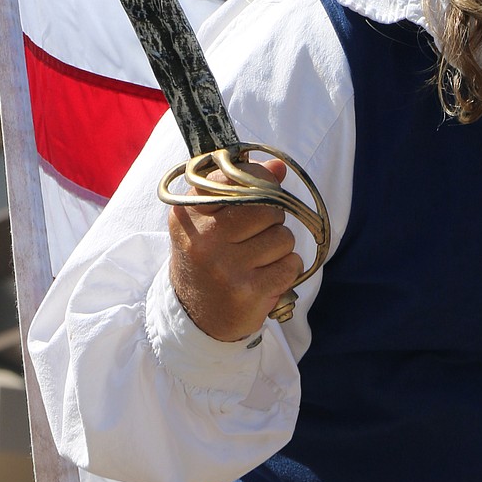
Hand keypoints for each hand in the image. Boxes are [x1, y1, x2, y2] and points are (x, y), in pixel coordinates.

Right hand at [168, 156, 303, 340]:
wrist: (195, 315)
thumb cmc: (209, 258)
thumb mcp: (211, 219)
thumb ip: (244, 187)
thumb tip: (277, 166)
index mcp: (190, 212)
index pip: (239, 178)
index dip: (261, 183)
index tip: (260, 193)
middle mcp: (204, 237)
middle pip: (269, 208)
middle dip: (272, 221)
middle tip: (255, 237)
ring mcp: (225, 266)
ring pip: (283, 237)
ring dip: (279, 249)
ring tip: (257, 260)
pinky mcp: (247, 291)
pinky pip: (290, 265)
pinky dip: (286, 270)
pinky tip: (266, 277)